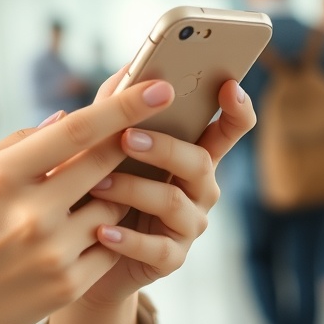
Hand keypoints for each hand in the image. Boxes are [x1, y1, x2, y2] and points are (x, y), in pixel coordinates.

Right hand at [0, 79, 175, 323]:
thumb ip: (12, 143)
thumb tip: (65, 119)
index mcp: (1, 178)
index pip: (77, 132)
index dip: (123, 106)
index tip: (158, 87)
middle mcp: (31, 214)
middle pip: (105, 164)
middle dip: (129, 144)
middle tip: (144, 131)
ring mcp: (53, 253)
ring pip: (113, 205)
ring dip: (111, 193)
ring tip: (84, 196)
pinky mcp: (68, 285)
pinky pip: (110, 245)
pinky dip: (105, 232)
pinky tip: (81, 232)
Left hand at [74, 79, 256, 308]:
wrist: (85, 253)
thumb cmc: (101, 185)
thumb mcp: (108, 142)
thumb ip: (119, 103)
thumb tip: (132, 64)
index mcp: (193, 153)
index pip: (229, 128)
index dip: (237, 108)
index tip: (230, 86)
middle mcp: (200, 188)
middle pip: (200, 162)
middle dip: (165, 147)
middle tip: (127, 137)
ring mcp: (189, 224)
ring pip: (174, 202)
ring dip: (133, 190)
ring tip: (96, 184)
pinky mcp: (170, 258)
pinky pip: (155, 248)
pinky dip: (127, 239)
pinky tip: (101, 230)